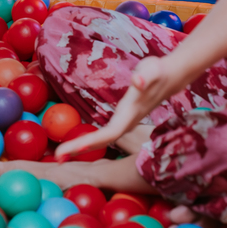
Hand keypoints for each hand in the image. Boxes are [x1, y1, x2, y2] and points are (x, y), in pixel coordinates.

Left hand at [55, 55, 174, 158]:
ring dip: (81, 148)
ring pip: (101, 141)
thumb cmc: (159, 71)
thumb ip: (145, 77)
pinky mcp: (121, 121)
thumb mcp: (152, 70)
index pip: (110, 133)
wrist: (170, 77)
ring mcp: (124, 124)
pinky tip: (75, 145)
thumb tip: (138, 81)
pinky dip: (87, 141)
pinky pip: (102, 136)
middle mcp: (126, 123)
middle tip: (56, 158)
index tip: (74, 148)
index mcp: (130, 115)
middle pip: (102, 142)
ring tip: (60, 155)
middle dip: (80, 149)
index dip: (93, 141)